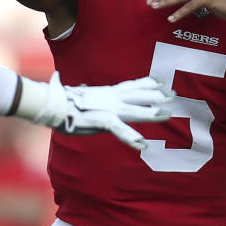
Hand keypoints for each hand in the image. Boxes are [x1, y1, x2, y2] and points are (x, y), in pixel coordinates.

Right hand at [31, 73, 172, 149]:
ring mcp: (108, 108)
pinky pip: (120, 130)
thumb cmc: (61, 99)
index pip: (130, 86)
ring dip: (152, 113)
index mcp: (106, 92)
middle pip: (138, 96)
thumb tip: (80, 87)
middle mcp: (110, 98)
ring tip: (167, 115)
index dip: (146, 83)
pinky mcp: (102, 120)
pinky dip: (131, 137)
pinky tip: (142, 144)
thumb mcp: (78, 96)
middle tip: (173, 94)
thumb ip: (84, 93)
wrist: (51, 102)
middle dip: (157, 96)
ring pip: (135, 111)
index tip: (159, 81)